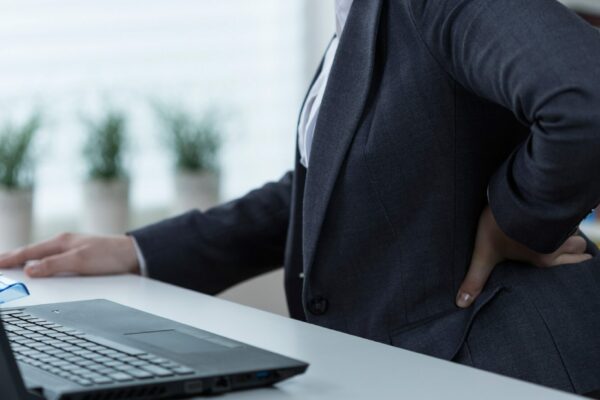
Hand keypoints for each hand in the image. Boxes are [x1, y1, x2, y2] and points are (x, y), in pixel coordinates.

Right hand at [0, 233, 139, 277]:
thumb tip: (30, 270)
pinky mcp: (79, 256)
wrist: (134, 256)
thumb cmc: (110, 256)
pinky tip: (39, 267)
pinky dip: (39, 262)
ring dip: (24, 259)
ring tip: (10, 264)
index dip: (8, 259)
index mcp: (61, 242)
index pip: (28, 253)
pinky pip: (51, 259)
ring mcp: (71, 249)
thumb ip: (54, 265)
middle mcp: (64, 243)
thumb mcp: (80, 262)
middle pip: (31, 252)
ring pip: (40, 255)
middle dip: (11, 257)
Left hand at [456, 206, 591, 307]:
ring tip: (557, 232)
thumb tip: (461, 304)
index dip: (577, 262)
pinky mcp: (558, 204)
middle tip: (571, 250)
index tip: (578, 262)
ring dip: (568, 231)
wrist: (514, 195)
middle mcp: (560, 243)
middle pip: (579, 247)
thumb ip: (476, 279)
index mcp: (545, 259)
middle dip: (576, 250)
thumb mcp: (484, 253)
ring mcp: (562, 222)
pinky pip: (569, 213)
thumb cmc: (500, 226)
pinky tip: (553, 214)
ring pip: (575, 230)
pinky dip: (564, 215)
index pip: (573, 264)